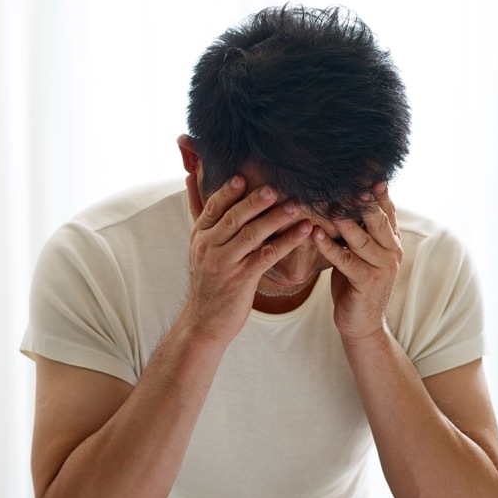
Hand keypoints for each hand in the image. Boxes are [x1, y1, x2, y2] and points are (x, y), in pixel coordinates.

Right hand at [183, 173, 309, 344]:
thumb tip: (194, 181)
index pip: (213, 208)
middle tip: (276, 186)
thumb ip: (206, 220)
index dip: (228, 191)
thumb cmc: (209, 283)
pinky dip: (287, 242)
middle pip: (234, 218)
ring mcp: (225, 264)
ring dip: (276, 219)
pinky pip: (267, 256)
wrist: (204, 322)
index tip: (243, 176)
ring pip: (252, 235)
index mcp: (200, 236)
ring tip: (296, 206)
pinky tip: (303, 232)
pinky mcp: (241, 280)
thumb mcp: (201, 251)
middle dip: (255, 201)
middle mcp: (209, 247)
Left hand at [310, 182, 401, 342]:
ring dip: (344, 220)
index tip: (365, 170)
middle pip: (377, 218)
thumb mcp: (358, 253)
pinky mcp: (368, 283)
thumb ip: (357, 230)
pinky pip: (347, 261)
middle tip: (347, 181)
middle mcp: (392, 251)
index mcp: (391, 241)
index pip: (386, 209)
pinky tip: (315, 234)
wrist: (361, 323)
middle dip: (363, 200)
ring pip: (363, 238)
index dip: (376, 191)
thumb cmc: (354, 284)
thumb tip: (339, 200)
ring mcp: (382, 268)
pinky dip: (330, 247)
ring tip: (328, 205)